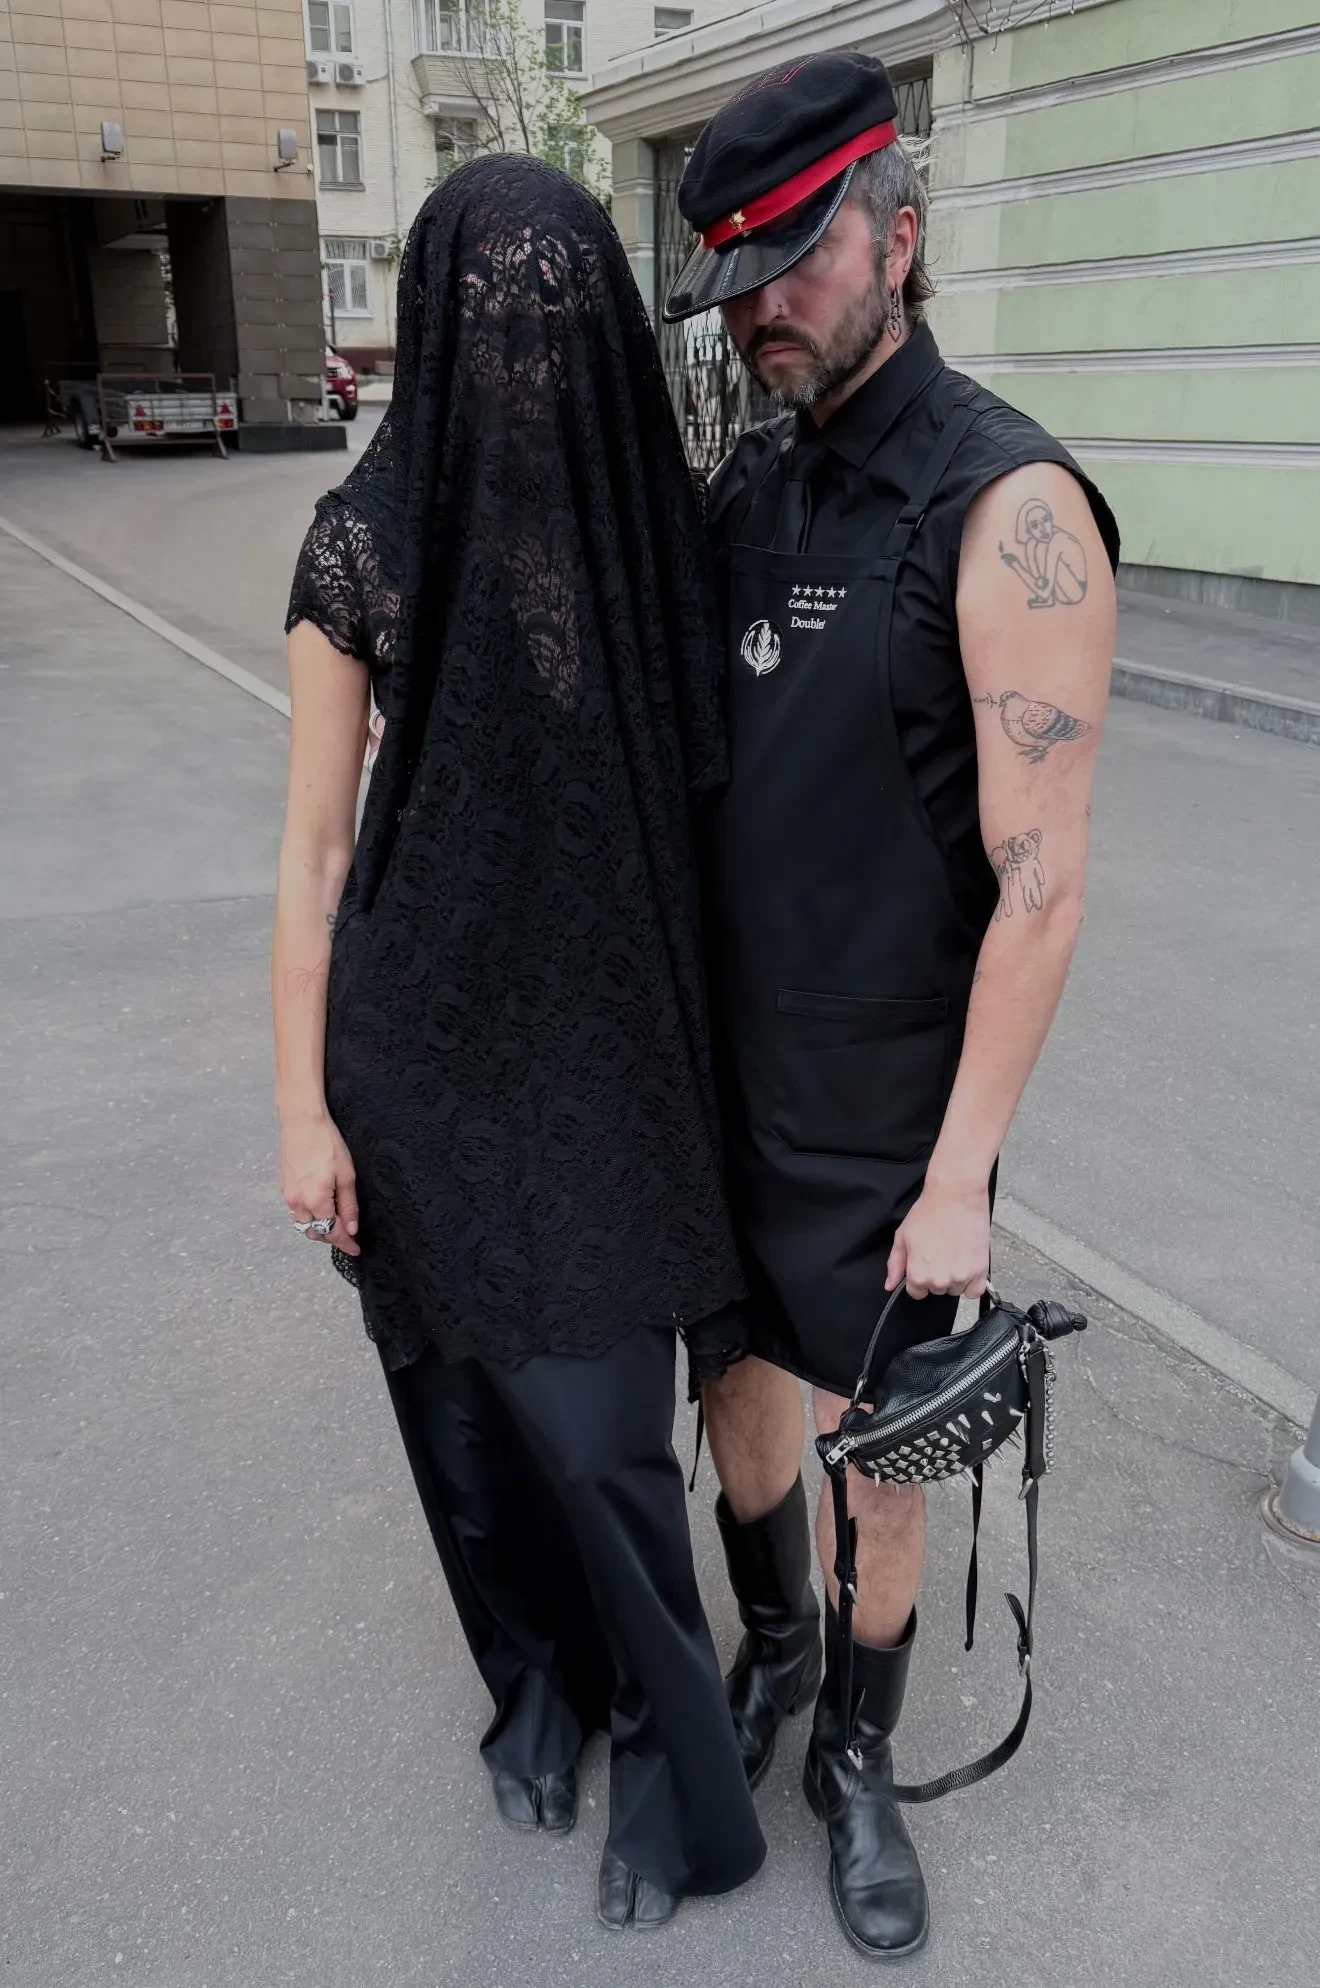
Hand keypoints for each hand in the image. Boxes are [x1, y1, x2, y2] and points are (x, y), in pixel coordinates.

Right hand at [280, 1107, 359, 1255]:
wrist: (302, 1122)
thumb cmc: (326, 1143)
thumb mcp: (347, 1175)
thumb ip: (348, 1205)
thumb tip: (351, 1228)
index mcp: (316, 1201)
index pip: (332, 1233)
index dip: (346, 1244)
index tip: (355, 1250)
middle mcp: (298, 1203)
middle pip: (315, 1233)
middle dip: (332, 1237)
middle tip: (348, 1235)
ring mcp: (288, 1196)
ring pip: (303, 1224)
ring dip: (318, 1228)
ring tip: (335, 1221)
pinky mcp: (283, 1187)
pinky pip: (296, 1212)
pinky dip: (308, 1216)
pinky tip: (320, 1207)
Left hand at [886, 1176, 989, 1299]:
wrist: (956, 1196)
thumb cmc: (928, 1212)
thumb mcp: (903, 1236)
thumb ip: (895, 1264)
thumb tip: (890, 1285)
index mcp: (918, 1275)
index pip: (917, 1292)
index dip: (919, 1276)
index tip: (925, 1262)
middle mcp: (940, 1282)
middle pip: (936, 1290)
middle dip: (936, 1275)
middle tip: (940, 1252)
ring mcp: (961, 1278)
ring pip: (955, 1290)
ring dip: (954, 1278)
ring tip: (954, 1253)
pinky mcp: (980, 1271)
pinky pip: (974, 1292)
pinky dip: (971, 1283)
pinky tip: (966, 1266)